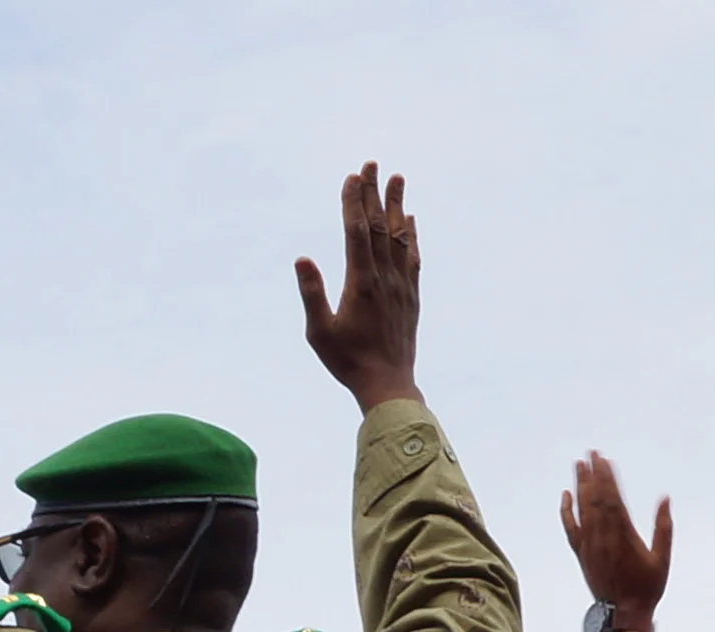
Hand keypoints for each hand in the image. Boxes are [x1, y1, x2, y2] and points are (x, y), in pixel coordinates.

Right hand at [295, 162, 423, 412]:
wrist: (388, 384)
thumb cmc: (347, 361)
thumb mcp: (319, 331)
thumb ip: (311, 293)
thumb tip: (302, 259)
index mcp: (361, 284)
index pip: (356, 233)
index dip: (353, 203)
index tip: (352, 177)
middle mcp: (385, 279)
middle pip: (379, 226)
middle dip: (374, 193)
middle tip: (371, 164)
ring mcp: (401, 286)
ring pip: (400, 237)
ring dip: (397, 205)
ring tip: (398, 178)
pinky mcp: (411, 296)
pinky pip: (412, 257)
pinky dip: (411, 234)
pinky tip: (411, 220)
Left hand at [559, 451, 672, 619]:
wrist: (622, 613)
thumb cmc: (647, 588)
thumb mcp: (662, 558)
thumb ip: (664, 528)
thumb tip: (665, 499)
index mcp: (623, 535)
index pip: (612, 498)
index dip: (607, 477)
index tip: (604, 459)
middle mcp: (602, 537)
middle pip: (594, 498)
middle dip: (592, 474)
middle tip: (590, 453)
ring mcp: (589, 545)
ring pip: (582, 509)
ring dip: (580, 485)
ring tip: (579, 465)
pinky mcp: (581, 553)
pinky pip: (571, 527)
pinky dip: (567, 510)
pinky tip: (566, 495)